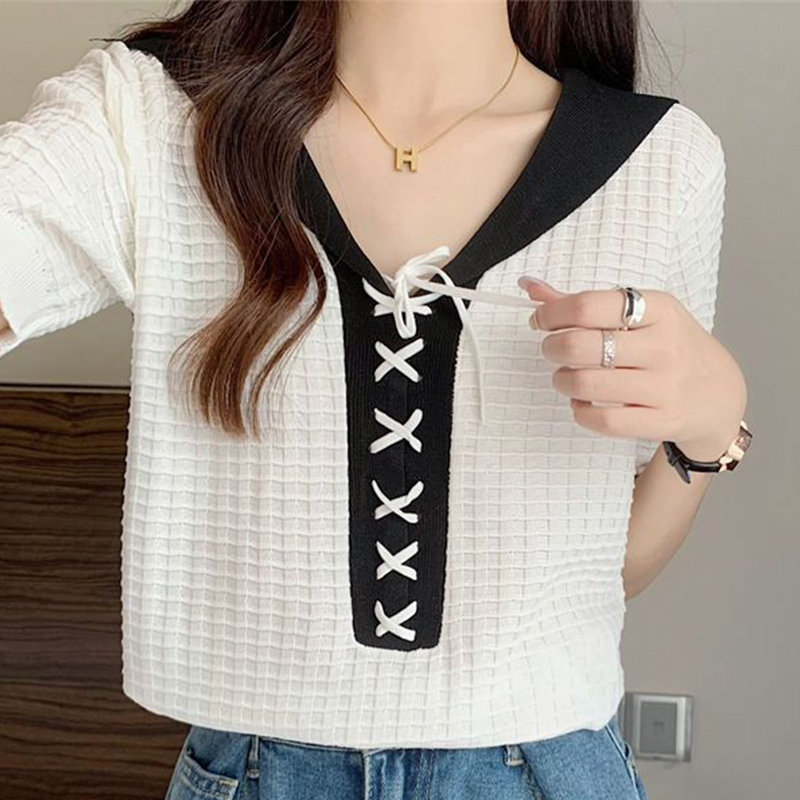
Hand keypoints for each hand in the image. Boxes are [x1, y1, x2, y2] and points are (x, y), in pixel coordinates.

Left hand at [517, 276, 747, 461]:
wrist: (719, 394)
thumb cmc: (669, 347)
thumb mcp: (640, 316)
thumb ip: (583, 304)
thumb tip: (529, 286)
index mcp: (659, 310)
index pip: (588, 306)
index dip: (552, 313)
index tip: (541, 320)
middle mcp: (664, 346)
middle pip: (581, 346)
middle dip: (552, 348)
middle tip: (552, 349)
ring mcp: (665, 386)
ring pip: (586, 385)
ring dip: (562, 380)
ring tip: (565, 377)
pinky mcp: (662, 421)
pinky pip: (602, 421)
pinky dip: (580, 412)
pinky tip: (583, 403)